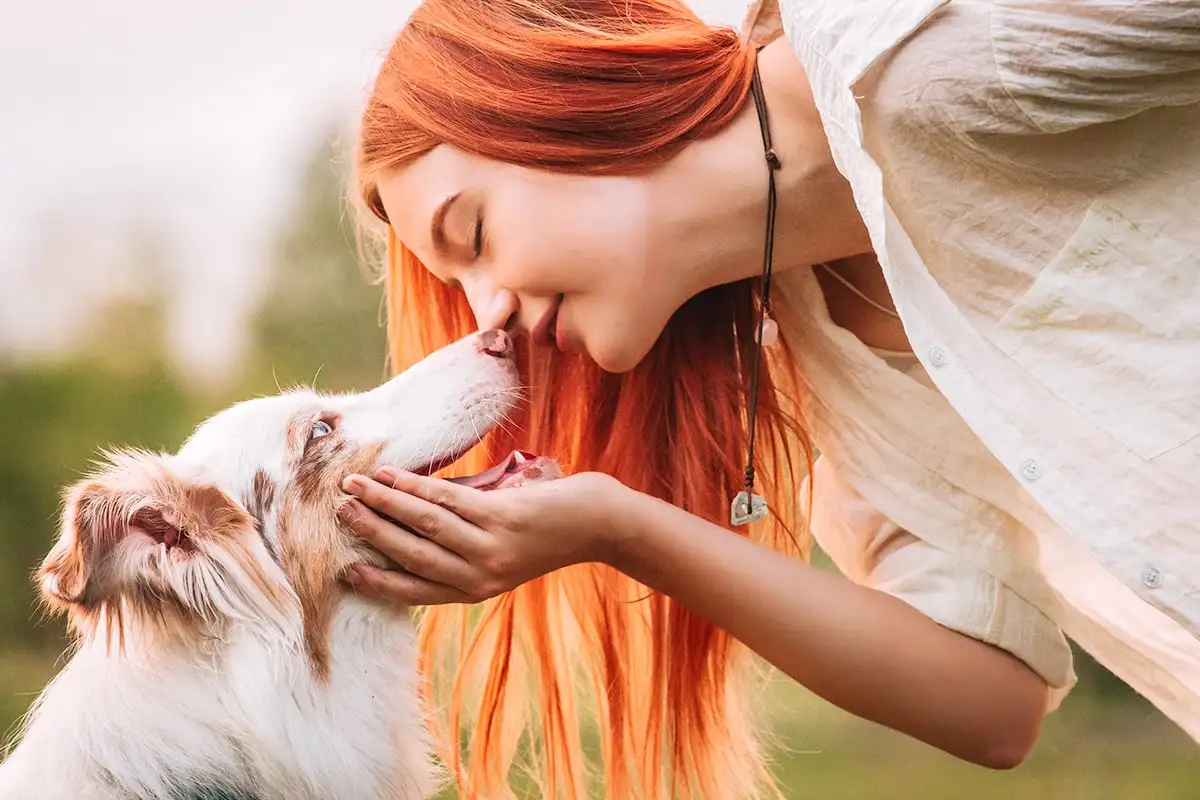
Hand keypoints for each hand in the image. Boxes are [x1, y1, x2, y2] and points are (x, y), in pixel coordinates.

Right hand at [337, 467, 627, 604]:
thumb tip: (406, 515)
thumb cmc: (544, 533)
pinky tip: (391, 475)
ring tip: (352, 487)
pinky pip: (446, 500)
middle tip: (337, 513)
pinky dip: (413, 486)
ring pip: (423, 524)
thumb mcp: (499, 553)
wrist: (596, 524)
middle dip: (371, 533)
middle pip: (412, 555)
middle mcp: (480, 575)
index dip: (378, 581)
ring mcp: (491, 547)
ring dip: (383, 504)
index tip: (345, 571)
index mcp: (476, 590)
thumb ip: (460, 544)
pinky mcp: (502, 517)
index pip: (415, 590)